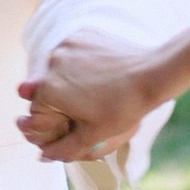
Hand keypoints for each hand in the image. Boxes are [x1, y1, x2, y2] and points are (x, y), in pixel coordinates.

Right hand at [16, 40, 165, 164]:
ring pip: (57, 70)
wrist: (152, 74)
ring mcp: (66, 46)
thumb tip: (43, 155)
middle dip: (60, 101)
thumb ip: (63, 149)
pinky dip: (80, 63)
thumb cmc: (122, 108)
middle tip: (87, 106)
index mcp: (47, 89)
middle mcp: (50, 63)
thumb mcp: (92, 136)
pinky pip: (72, 53)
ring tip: (95, 91)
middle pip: (45, 89)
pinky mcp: (81, 34)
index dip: (54, 122)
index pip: (37, 112)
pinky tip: (99, 74)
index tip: (74, 122)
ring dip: (68, 81)